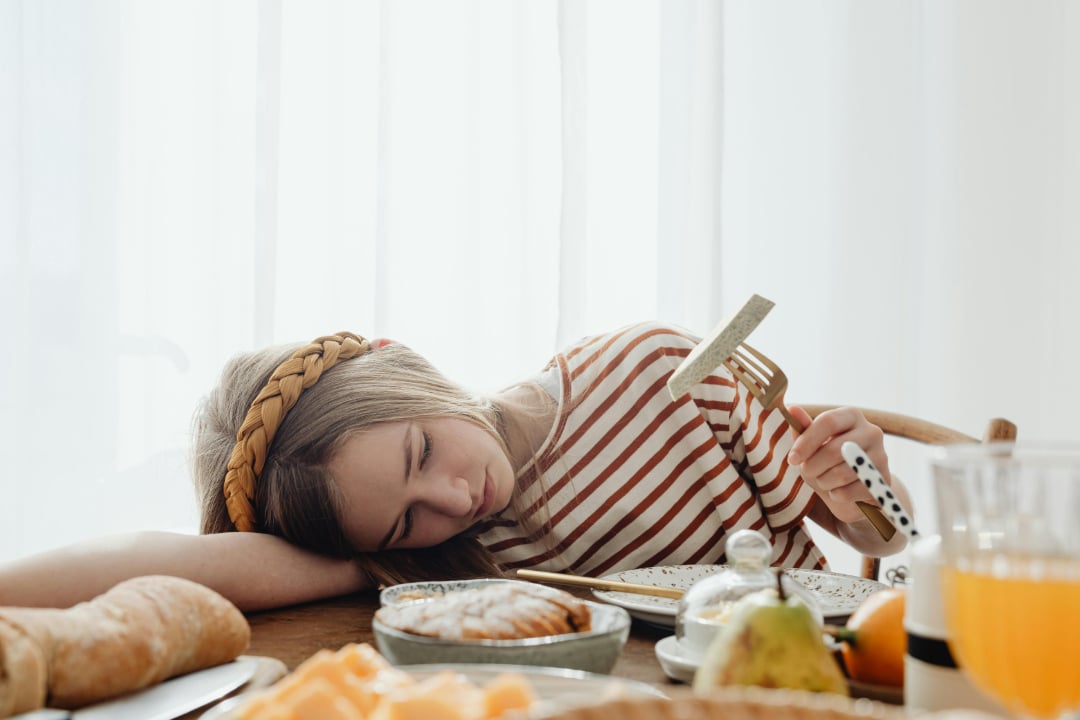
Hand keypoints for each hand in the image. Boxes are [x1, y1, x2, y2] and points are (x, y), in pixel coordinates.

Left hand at [786, 406, 891, 523]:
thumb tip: (792, 409)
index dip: (807, 441)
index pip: (828, 422)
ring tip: (823, 480)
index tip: (792, 459)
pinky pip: (851, 491)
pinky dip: (836, 495)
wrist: (853, 488)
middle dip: (813, 466)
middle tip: (807, 471)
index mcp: (851, 416)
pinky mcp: (884, 481)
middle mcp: (871, 432)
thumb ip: (803, 428)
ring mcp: (881, 456)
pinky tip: (837, 491)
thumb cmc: (827, 460)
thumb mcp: (812, 444)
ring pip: (842, 474)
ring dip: (823, 482)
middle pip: (834, 450)